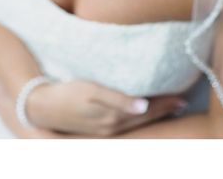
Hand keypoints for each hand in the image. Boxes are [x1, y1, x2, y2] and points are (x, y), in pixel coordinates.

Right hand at [0, 80, 185, 136]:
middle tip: (184, 102)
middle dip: (165, 110)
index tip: (182, 97)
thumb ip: (117, 100)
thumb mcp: (91, 93)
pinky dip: (141, 118)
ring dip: (156, 115)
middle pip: (145, 118)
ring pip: (138, 123)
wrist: (39, 106)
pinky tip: (146, 112)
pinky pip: (127, 124)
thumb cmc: (67, 94)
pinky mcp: (98, 127)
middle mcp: (111, 126)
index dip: (165, 104)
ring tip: (173, 107)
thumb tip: (143, 107)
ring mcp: (105, 129)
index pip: (147, 110)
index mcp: (112, 118)